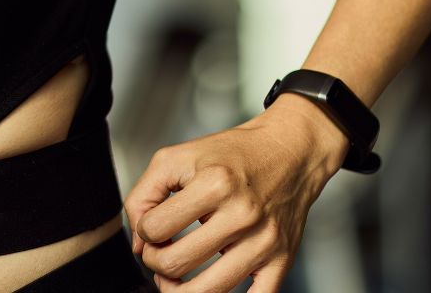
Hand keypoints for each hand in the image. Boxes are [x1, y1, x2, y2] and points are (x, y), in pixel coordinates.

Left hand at [123, 100, 348, 290]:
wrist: (290, 150)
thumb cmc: (234, 154)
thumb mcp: (178, 157)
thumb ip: (144, 194)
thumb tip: (139, 242)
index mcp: (215, 183)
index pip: (155, 228)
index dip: (143, 231)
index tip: (151, 228)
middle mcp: (242, 213)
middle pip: (176, 263)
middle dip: (155, 263)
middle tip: (159, 254)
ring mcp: (264, 240)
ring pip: (208, 291)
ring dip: (178, 291)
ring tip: (176, 278)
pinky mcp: (282, 259)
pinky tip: (213, 289)